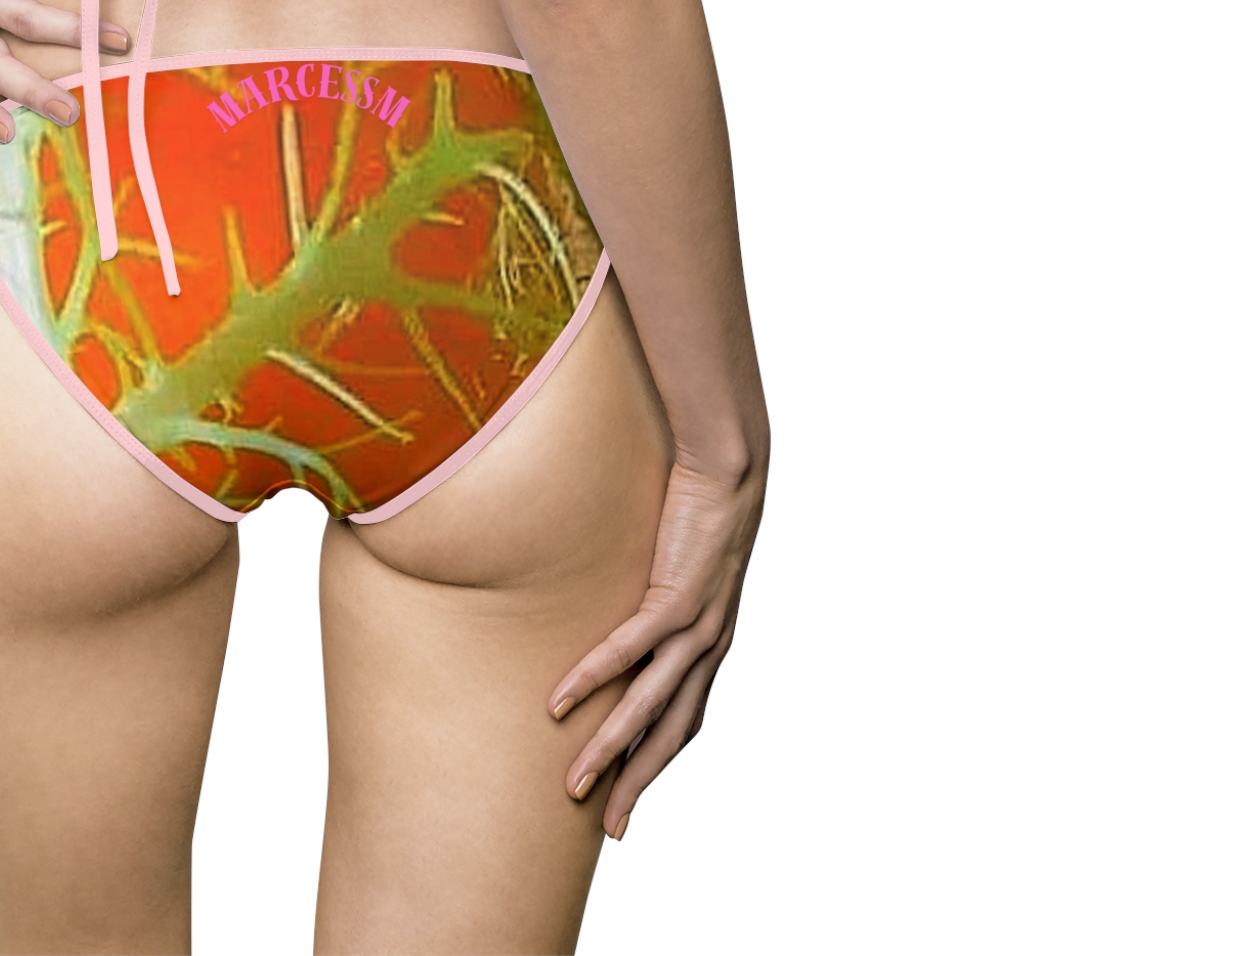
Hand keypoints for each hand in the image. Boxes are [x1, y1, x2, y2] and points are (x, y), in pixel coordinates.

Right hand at [548, 457, 765, 838]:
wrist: (731, 467)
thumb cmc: (698, 507)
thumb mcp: (677, 564)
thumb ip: (655, 593)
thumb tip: (617, 605)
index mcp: (711, 644)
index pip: (683, 722)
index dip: (655, 764)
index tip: (626, 801)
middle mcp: (710, 646)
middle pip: (672, 734)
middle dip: (639, 782)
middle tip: (608, 827)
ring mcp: (697, 625)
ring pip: (650, 705)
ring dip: (612, 749)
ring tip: (576, 782)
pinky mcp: (678, 596)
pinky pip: (629, 648)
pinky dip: (595, 678)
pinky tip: (562, 702)